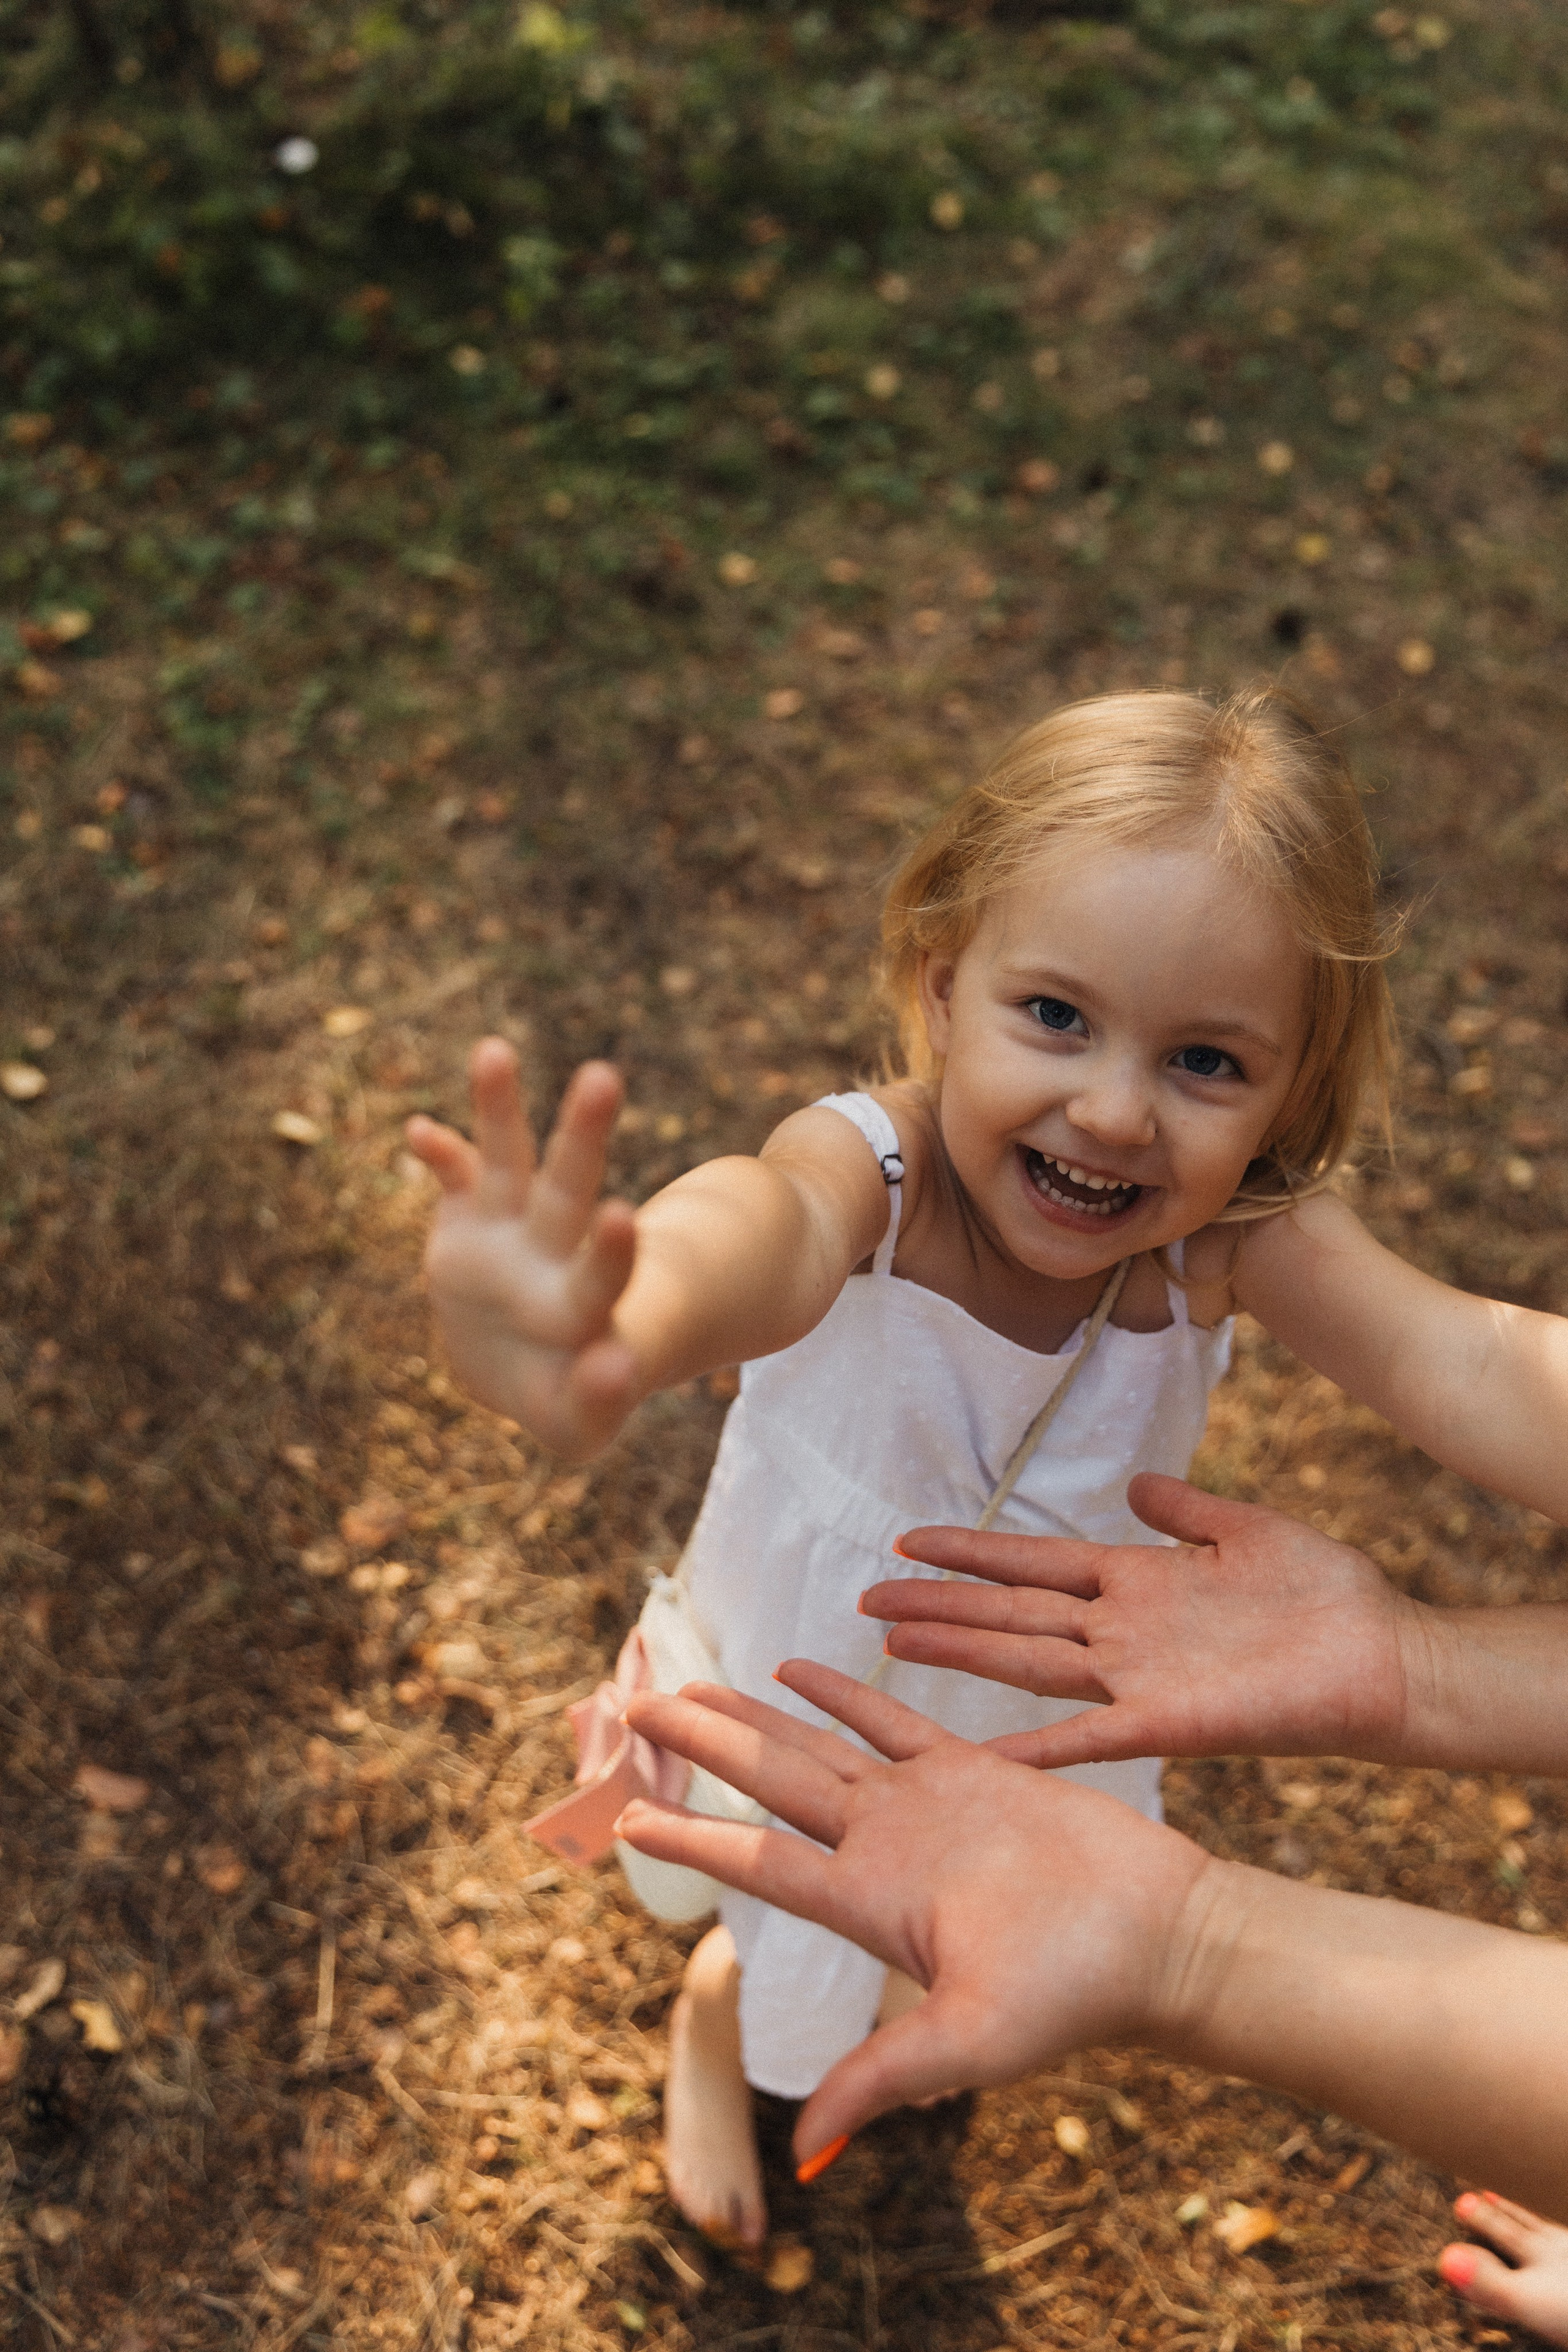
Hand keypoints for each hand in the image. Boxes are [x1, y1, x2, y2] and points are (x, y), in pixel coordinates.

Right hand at [406, 1041, 639, 1457]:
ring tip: (495, 1050)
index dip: (609, 1254)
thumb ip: (600, 1403)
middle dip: (583, 1136)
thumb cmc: (567, 1401)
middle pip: (567, 1188)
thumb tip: (617, 1364)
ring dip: (499, 1107)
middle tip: (603, 1076)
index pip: (600, 1274)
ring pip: (510, 1157)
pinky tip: (420, 1133)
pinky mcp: (467, 1219)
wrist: (532, 1372)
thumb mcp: (581, 1425)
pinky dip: (441, 1152)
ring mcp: (510, 1229)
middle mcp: (551, 1252)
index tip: (619, 1217)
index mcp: (583, 1305)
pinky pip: (456, 1174)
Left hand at [617, 1665, 1209, 2168]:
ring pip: (817, 1746)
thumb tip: (807, 2154)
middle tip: (636, 1709)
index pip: (757, 1863)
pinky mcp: (973, 1771)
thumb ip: (882, 2082)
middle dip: (702, 1747)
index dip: (691, 1840)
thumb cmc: (1074, 1993)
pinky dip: (846, 1693)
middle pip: (770, 1784)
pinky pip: (893, 1719)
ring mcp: (924, 1806)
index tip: (627, 1822)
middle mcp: (882, 1848)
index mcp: (869, 1901)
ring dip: (755, 1714)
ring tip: (692, 1686)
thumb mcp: (968, 2045)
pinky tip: (799, 1668)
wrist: (1160, 1938)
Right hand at [862, 1474, 1420, 1769]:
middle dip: (939, 1603)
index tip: (909, 1538)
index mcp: (1137, 1580)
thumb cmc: (1326, 1593)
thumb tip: (1136, 1484)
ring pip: (1027, 1659)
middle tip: (866, 1599)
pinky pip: (1084, 1737)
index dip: (971, 1549)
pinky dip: (1031, 1746)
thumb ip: (1186, 1511)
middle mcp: (1122, 1630)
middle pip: (1010, 1610)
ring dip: (961, 1650)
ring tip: (892, 1640)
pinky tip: (979, 1751)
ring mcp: (1137, 1676)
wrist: (1385, 1656)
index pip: (1033, 1559)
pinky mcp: (1165, 1721)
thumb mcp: (1245, 1528)